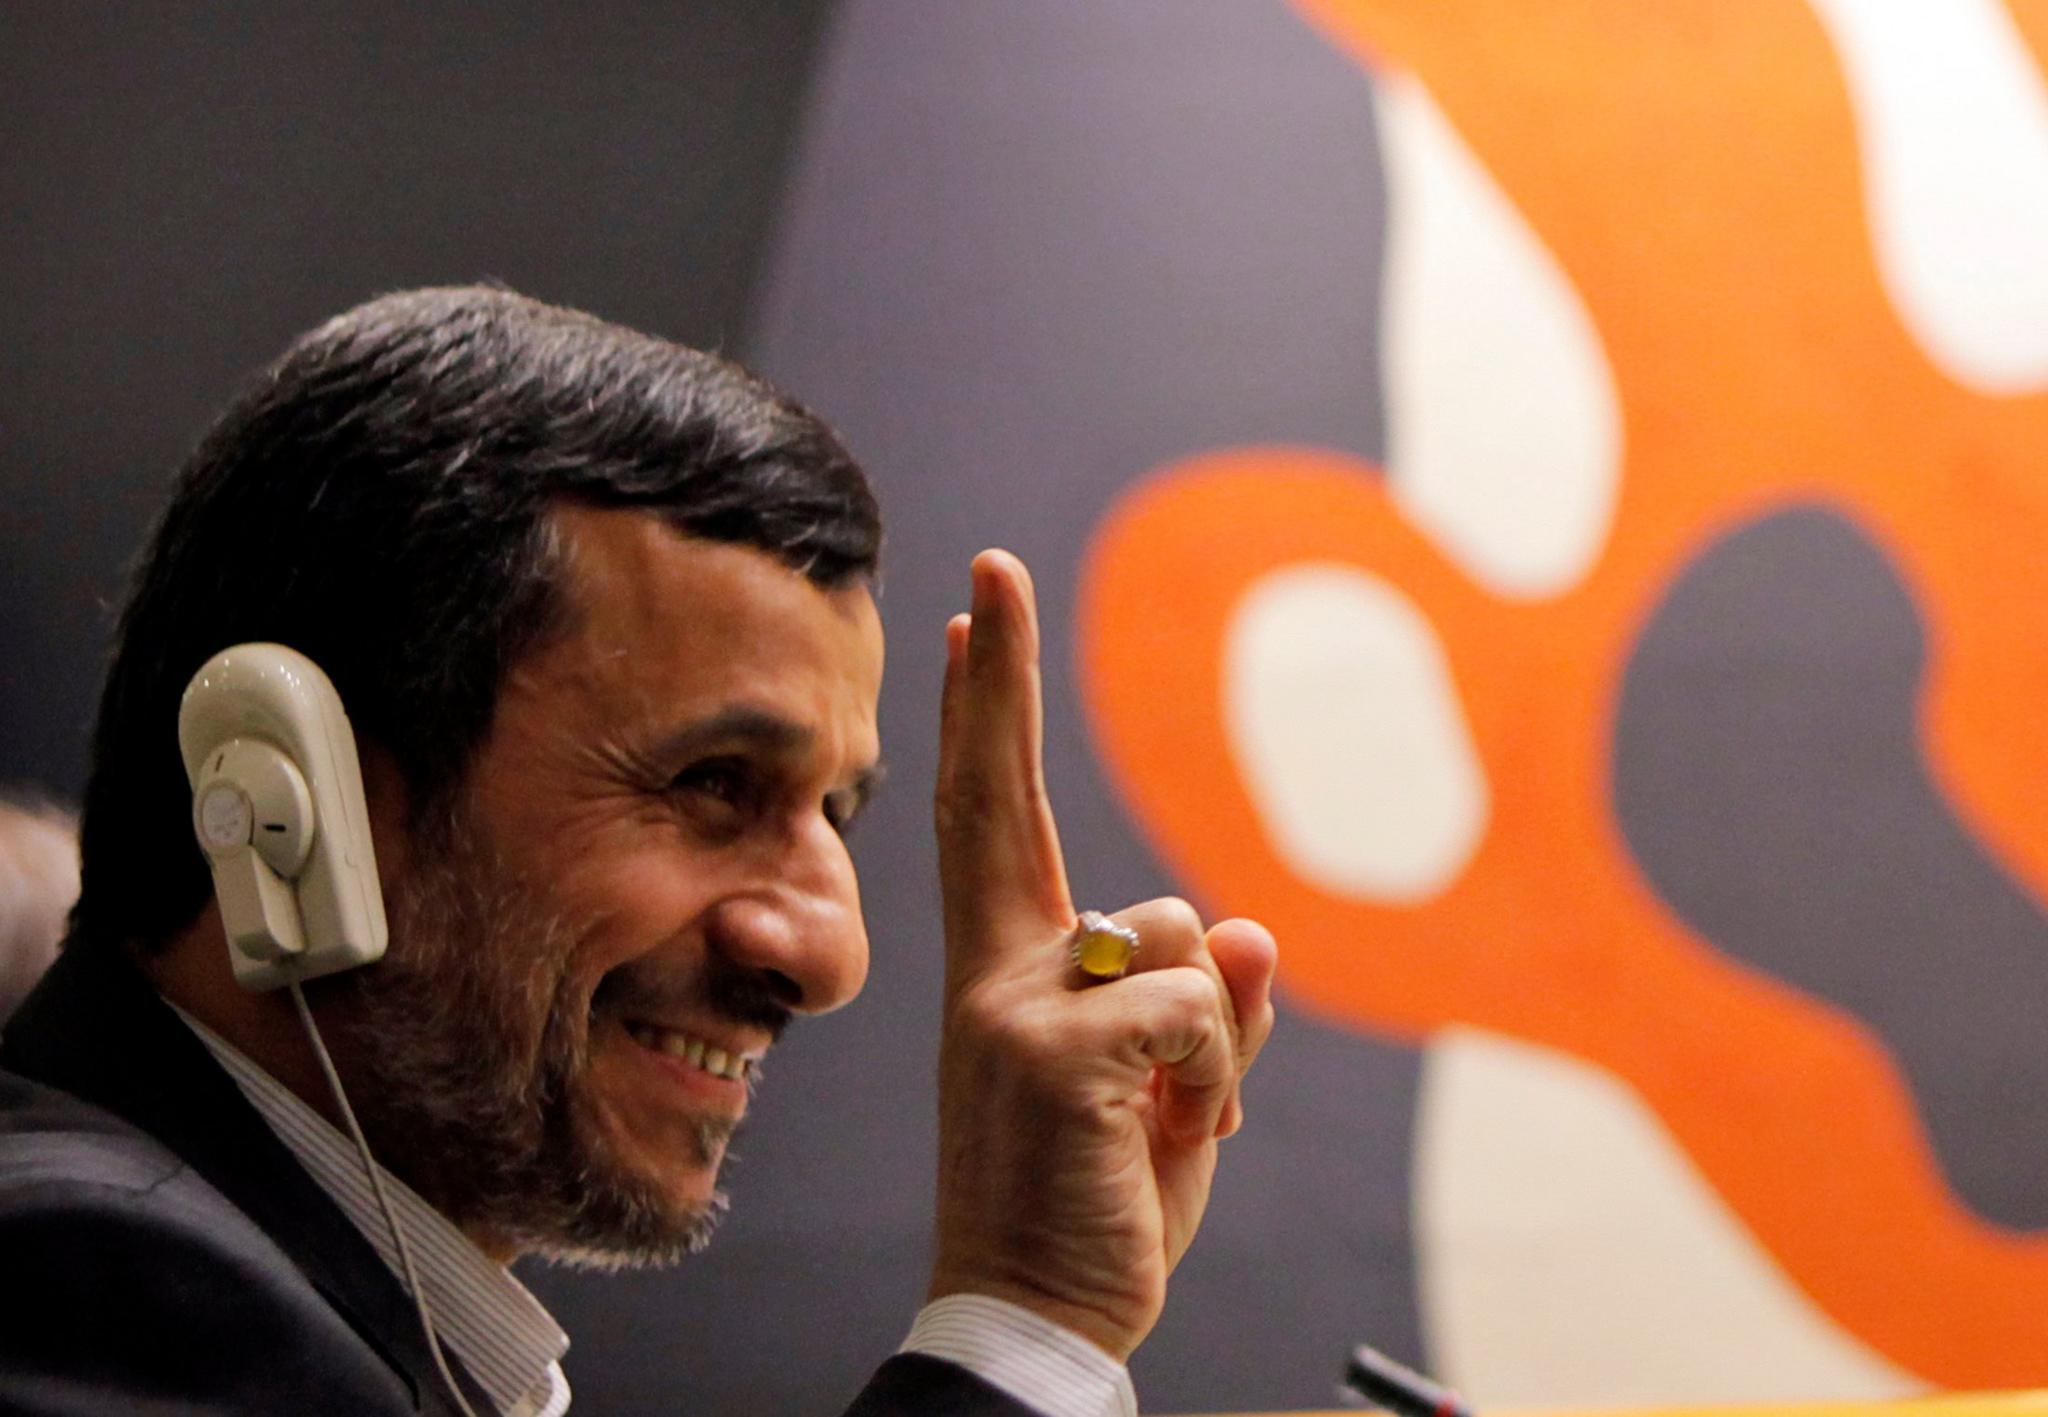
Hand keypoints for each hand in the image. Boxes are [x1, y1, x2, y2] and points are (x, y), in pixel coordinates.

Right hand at [927, 548, 1278, 1359]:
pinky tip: (1178, 1138)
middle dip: (997, 679)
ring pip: (1176, 933)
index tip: (964, 627)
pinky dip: (1214, 1076)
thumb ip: (1208, 1014)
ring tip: (1167, 1123)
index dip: (982, 720)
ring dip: (1207, 1032)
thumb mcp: (1165, 1100)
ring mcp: (1012, 1008)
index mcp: (1007, 977)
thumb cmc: (1094, 1205)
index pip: (989, 820)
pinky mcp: (1054, 1051)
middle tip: (990, 570)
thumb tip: (1250, 930)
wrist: (1033, 1319)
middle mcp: (995, 975)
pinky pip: (1196, 1007)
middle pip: (999, 799)